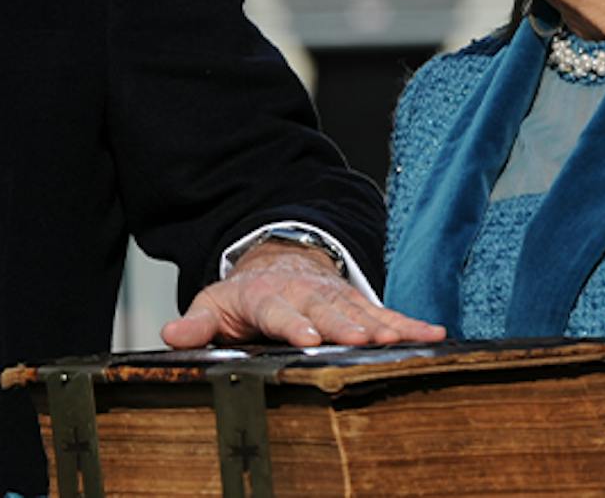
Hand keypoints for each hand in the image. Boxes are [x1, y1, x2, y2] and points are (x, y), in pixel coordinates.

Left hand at [160, 242, 446, 348]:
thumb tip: (171, 336)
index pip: (279, 313)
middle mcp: (306, 296)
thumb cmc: (244, 296)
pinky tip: (434, 334)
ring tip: (403, 339)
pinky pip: (386, 313)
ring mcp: (334, 299)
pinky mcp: (358, 305)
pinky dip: (410, 324)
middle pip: (326, 311)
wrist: (274, 264)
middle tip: (364, 339)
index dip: (293, 325)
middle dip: (345, 325)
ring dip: (383, 325)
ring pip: (360, 311)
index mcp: (267, 299)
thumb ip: (196, 323)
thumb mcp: (213, 305)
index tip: (306, 338)